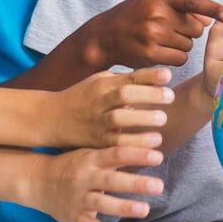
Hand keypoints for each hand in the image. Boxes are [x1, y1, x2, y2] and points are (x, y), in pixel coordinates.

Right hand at [29, 146, 164, 221]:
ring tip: (144, 209)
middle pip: (111, 180)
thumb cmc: (71, 165)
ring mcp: (79, 198)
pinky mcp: (75, 217)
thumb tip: (143, 141)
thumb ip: (113, 152)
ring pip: (102, 204)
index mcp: (90, 160)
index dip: (137, 155)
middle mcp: (84, 178)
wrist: (36, 181)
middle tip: (158, 185)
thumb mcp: (88, 153)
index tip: (158, 156)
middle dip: (135, 183)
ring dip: (124, 207)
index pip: (116, 155)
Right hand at [54, 66, 175, 148]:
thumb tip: (158, 75)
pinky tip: (151, 146)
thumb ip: (125, 79)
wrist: (52, 118)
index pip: (128, 77)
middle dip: (148, 95)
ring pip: (119, 119)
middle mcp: (100, 101)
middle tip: (170, 97)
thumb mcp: (99, 81)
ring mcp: (97, 122)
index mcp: (102, 84)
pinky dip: (133, 144)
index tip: (168, 76)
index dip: (148, 75)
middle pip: (124, 95)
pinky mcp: (96, 141)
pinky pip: (115, 143)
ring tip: (162, 121)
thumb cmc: (82, 97)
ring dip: (141, 120)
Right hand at [83, 0, 222, 70]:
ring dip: (181, 45)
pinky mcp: (151, 53)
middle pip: (196, 29)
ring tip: (162, 39)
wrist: (105, 35)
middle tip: (170, 29)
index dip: (214, 9)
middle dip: (189, 32)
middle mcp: (157, 12)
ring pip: (189, 45)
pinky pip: (180, 59)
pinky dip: (175, 57)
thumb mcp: (156, 2)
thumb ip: (184, 8)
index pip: (194, 2)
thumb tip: (210, 21)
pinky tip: (161, 51)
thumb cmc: (136, 16)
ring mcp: (153, 33)